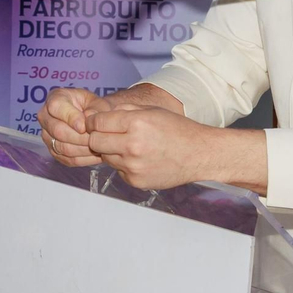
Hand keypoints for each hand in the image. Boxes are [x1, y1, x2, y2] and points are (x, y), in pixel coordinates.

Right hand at [39, 87, 109, 166]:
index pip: (56, 107)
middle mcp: (45, 117)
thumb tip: (88, 119)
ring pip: (62, 147)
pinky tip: (96, 154)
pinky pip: (67, 159)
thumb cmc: (93, 107)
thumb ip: (95, 109)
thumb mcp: (98, 103)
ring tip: (98, 147)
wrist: (92, 119)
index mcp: (55, 98)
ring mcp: (47, 135)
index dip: (71, 118)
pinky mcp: (53, 151)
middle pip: (58, 130)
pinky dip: (83, 159)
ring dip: (82, 149)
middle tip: (96, 139)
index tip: (84, 126)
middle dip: (79, 137)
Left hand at [85, 105, 213, 188]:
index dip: (93, 122)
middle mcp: (132, 145)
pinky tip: (140, 160)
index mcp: (136, 123)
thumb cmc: (177, 130)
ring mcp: (133, 166)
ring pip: (105, 157)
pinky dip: (123, 165)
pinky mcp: (135, 181)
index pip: (97, 122)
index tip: (96, 123)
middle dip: (97, 137)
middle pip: (94, 142)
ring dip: (111, 152)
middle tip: (108, 135)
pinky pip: (118, 171)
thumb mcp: (151, 111)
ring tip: (130, 147)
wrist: (199, 154)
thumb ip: (123, 111)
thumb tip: (97, 114)